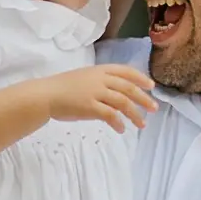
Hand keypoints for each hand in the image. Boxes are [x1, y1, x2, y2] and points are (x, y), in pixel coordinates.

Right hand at [36, 64, 155, 132]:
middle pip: (128, 88)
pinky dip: (118, 123)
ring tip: (141, 124)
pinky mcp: (90, 107)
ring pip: (122, 102)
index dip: (140, 78)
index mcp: (99, 70)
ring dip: (135, 114)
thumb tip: (116, 96)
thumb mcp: (84, 78)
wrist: (46, 94)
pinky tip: (122, 129)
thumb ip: (100, 83)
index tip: (151, 86)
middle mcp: (100, 79)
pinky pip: (110, 115)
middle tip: (154, 108)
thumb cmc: (62, 87)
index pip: (125, 71)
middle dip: (143, 98)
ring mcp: (95, 93)